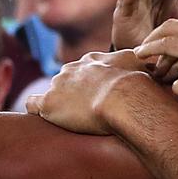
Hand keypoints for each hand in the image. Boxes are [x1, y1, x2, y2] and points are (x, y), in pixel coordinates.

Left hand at [26, 50, 151, 134]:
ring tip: (71, 121)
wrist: (124, 96)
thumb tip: (145, 57)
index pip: (85, 71)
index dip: (90, 85)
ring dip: (59, 105)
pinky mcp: (49, 104)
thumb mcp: (139, 62)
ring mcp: (58, 86)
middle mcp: (71, 70)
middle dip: (73, 95)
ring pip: (52, 93)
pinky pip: (32, 104)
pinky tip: (43, 120)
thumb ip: (137, 58)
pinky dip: (36, 111)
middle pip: (66, 82)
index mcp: (91, 61)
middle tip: (87, 112)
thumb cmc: (136, 83)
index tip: (98, 97)